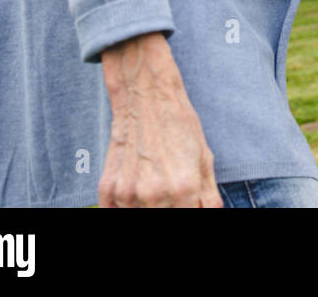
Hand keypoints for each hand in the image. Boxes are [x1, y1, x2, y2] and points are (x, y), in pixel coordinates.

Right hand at [98, 32, 221, 207]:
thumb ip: (208, 195)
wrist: (145, 97)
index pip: (188, 218)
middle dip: (172, 208)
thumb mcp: (204, 157)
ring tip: (155, 183)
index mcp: (184, 188)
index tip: (188, 204)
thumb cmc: (179, 124)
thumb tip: (210, 213)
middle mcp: (154, 195)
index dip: (189, 211)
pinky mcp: (107, 189)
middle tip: (172, 192)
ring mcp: (127, 194)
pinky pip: (116, 211)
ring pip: (139, 216)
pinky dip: (127, 206)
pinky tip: (137, 187)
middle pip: (163, 218)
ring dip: (149, 207)